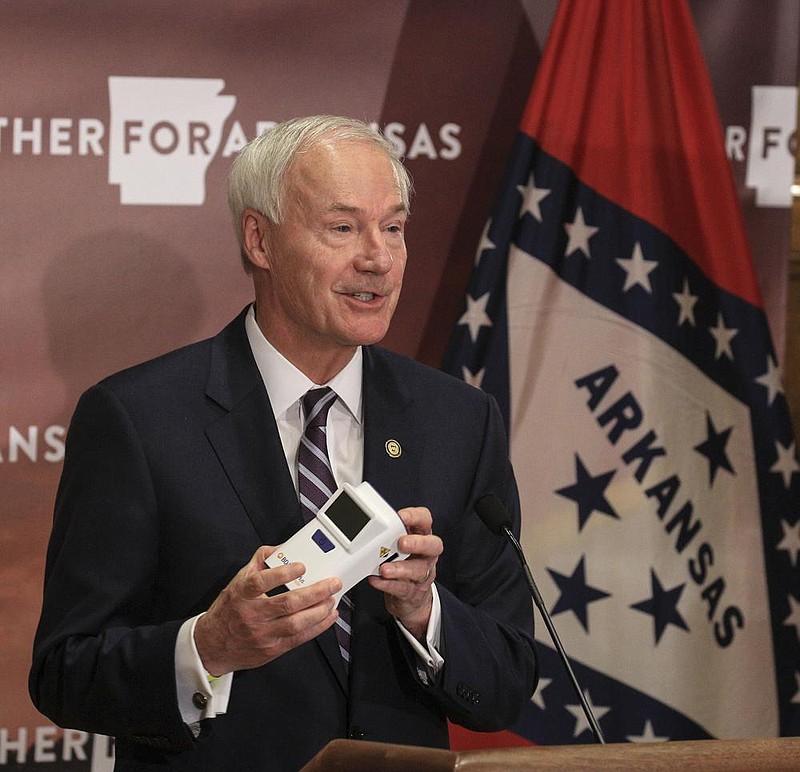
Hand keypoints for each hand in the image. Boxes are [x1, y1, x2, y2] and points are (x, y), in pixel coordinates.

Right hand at [194, 546, 340, 675]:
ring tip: (332, 599)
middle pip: (287, 604)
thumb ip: (259, 562)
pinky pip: (299, 638)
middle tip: (332, 583)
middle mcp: (252, 615)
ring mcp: (263, 634)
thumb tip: (280, 548)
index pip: (261, 582)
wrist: (212, 646)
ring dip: (320, 610)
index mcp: (243, 595)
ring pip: (297, 623)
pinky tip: (328, 616)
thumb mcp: (237, 581)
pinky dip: (318, 627)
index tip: (301, 565)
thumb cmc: (228, 611)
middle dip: (315, 592)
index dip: (283, 573)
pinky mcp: (272, 649)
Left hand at [367, 506, 442, 639]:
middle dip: (417, 543)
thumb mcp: (397, 544)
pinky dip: (389, 584)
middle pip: (433, 545)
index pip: (425, 520)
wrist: (410, 597)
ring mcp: (422, 573)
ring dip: (400, 568)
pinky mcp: (413, 592)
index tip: (402, 517)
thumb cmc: (401, 562)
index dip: (416, 517)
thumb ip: (388, 533)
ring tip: (384, 568)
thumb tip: (366, 523)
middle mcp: (426, 554)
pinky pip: (403, 588)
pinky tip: (377, 580)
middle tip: (401, 543)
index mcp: (422, 537)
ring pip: (418, 570)